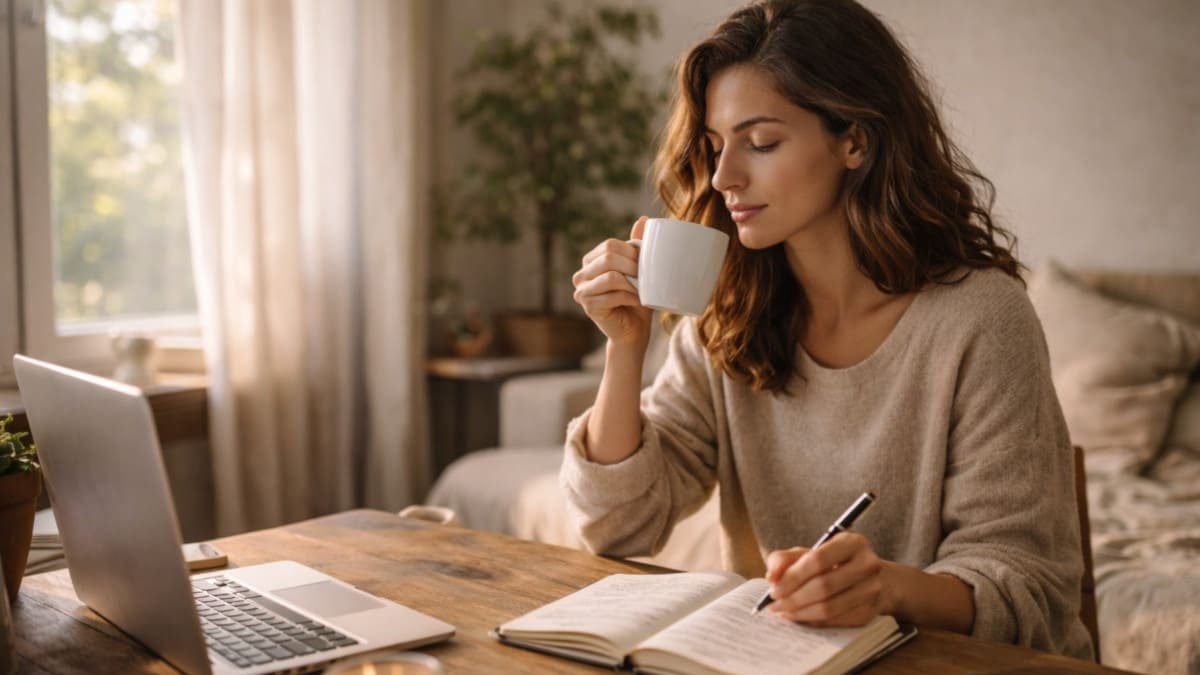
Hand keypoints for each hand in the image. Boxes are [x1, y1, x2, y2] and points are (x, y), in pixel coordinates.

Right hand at [572, 216, 652, 348]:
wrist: (634, 330)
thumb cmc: (637, 299)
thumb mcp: (638, 269)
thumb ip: (636, 246)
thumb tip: (643, 218)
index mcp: (591, 260)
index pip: (610, 245)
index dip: (631, 251)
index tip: (646, 263)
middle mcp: (582, 274)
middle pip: (608, 258)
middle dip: (632, 266)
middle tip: (646, 277)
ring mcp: (582, 291)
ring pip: (611, 277)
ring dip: (632, 283)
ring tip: (642, 290)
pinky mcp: (588, 306)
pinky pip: (613, 295)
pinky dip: (631, 297)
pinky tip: (637, 301)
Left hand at [764, 533, 888, 626]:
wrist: (867, 577)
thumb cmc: (832, 562)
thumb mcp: (809, 552)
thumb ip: (785, 559)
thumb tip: (772, 577)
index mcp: (852, 542)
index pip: (818, 560)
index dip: (792, 577)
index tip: (773, 588)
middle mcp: (868, 564)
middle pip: (824, 586)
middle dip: (793, 598)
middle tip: (775, 604)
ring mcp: (872, 590)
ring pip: (829, 608)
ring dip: (800, 613)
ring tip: (783, 611)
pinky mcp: (870, 611)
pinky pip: (835, 621)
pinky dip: (813, 621)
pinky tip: (800, 617)